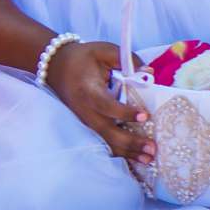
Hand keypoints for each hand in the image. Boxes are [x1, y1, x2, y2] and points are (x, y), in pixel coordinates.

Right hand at [45, 40, 151, 166]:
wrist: (56, 67)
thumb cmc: (83, 58)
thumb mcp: (103, 51)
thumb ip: (127, 59)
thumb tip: (149, 72)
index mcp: (88, 90)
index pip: (106, 105)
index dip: (125, 113)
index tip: (145, 116)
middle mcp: (84, 110)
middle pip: (106, 131)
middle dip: (130, 142)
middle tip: (153, 148)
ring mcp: (84, 121)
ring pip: (105, 141)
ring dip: (127, 152)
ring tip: (148, 159)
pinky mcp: (87, 126)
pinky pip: (103, 142)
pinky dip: (120, 152)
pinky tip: (135, 158)